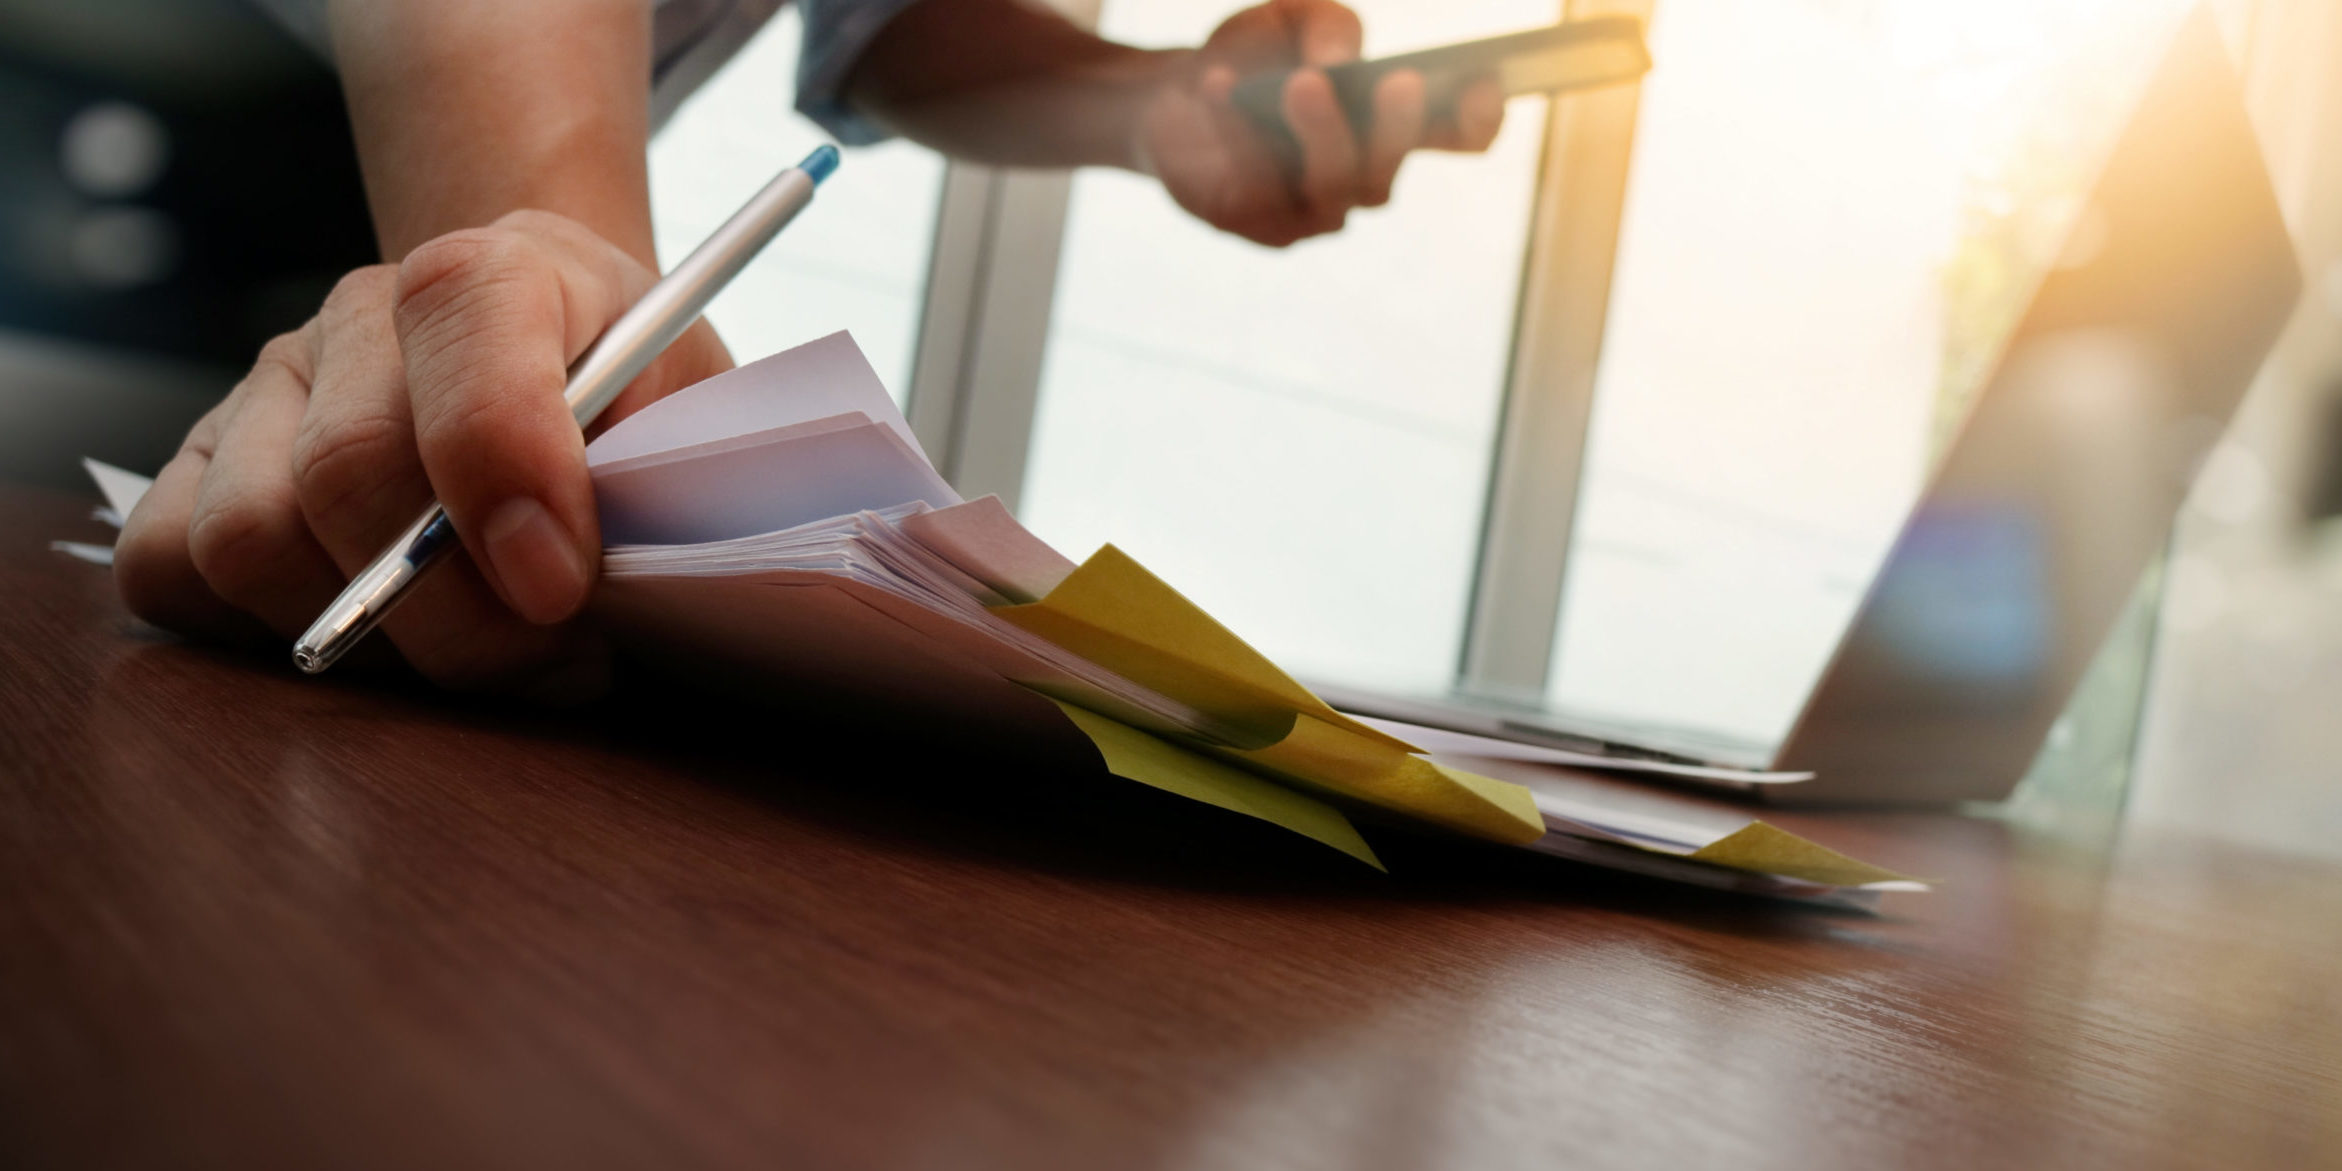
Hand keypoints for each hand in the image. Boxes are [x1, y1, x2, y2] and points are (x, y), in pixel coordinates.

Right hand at [114, 210, 732, 698]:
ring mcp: (269, 385)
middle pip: (347, 475)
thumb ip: (654, 476)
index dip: (505, 477)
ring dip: (366, 637)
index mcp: (496, 270)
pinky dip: (256, 631)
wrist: (563, 351)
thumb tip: (580, 583)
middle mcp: (361, 313)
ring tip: (477, 652)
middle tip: (555, 662)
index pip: (466, 344)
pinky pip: (169, 566)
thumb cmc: (630, 403)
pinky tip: (373, 635)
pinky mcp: (200, 463)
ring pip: (247, 537)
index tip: (564, 588)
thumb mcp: (687, 416)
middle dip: (458, 615)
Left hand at [1136, 0, 1505, 246]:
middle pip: (1388, 175)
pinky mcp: (1253, 225)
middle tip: (1402, 80)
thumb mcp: (1290, 18)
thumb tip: (1337, 61)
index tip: (1487, 83)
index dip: (1479, 121)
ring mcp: (1308, 212)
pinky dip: (1235, 139)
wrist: (1169, 98)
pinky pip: (1254, 193)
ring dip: (1321, 136)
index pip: (1455, 138)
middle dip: (1400, 130)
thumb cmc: (1252, 57)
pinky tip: (1215, 88)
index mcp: (1388, 129)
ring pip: (1330, 191)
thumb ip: (1326, 25)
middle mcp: (1358, 180)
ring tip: (1302, 83)